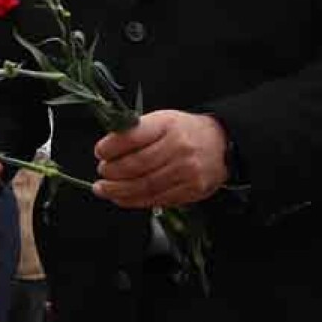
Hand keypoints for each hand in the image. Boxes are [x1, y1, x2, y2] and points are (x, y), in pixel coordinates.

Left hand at [93, 110, 228, 207]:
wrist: (222, 143)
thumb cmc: (184, 131)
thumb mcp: (162, 120)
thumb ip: (135, 132)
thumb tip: (106, 150)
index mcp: (168, 125)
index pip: (133, 136)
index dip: (112, 147)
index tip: (100, 152)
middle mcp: (179, 147)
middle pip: (137, 165)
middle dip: (112, 172)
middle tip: (101, 173)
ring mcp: (187, 170)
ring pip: (145, 185)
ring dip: (119, 190)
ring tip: (104, 189)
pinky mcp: (192, 190)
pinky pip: (157, 199)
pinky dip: (135, 201)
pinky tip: (122, 198)